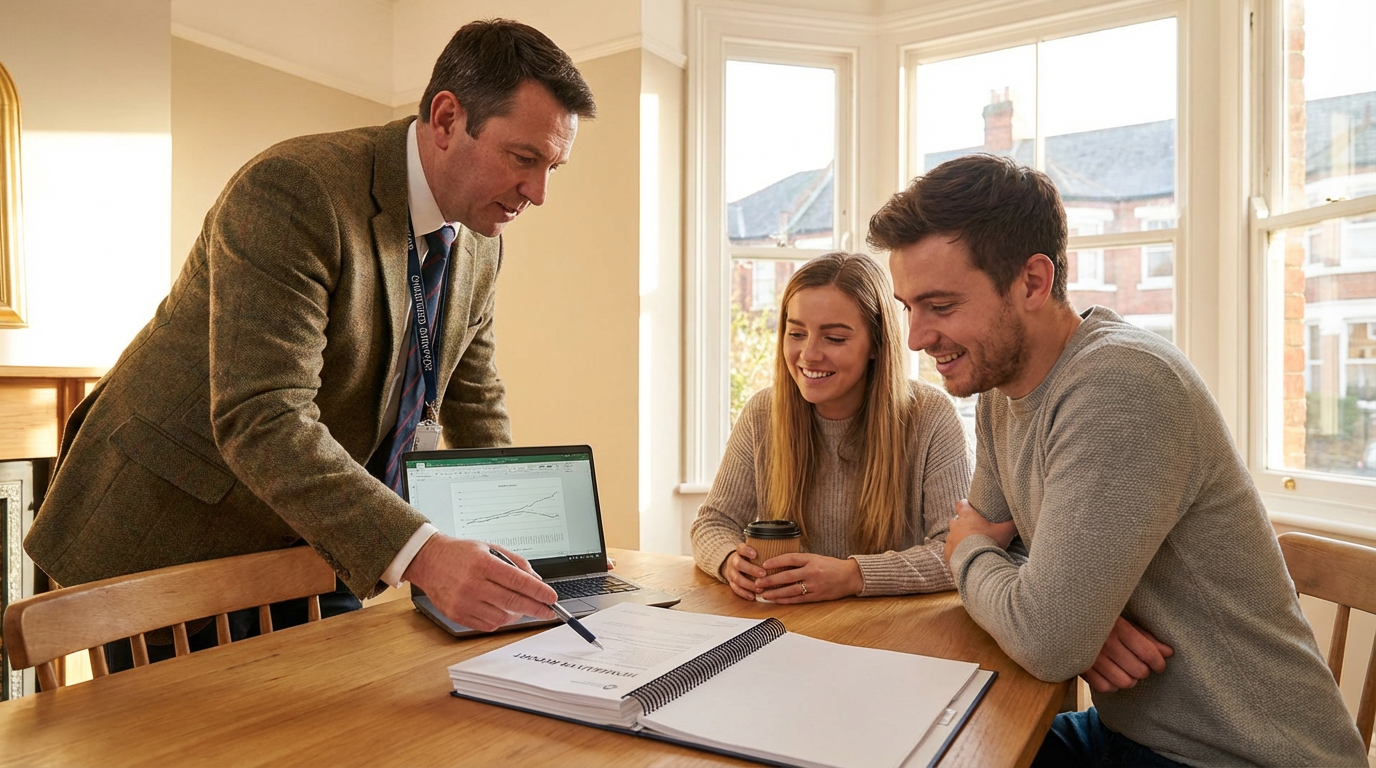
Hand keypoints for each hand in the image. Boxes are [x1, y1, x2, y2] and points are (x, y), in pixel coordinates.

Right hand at [402, 534, 556, 630]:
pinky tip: (503, 610)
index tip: (551, 597)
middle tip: (548, 611)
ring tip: (521, 607)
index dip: (538, 591)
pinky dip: (500, 620)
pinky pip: (487, 625)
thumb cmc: (461, 554)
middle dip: (536, 608)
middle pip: (512, 601)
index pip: (517, 581)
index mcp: (482, 563)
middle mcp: (472, 583)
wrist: (429, 561)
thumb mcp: (490, 548)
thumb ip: (516, 563)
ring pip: (502, 617)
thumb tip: (537, 581)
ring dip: (517, 614)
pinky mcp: (456, 615)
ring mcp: (463, 601)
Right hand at [721, 543, 766, 600]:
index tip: (755, 554)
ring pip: (736, 578)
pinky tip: (753, 597)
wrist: (734, 566)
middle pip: (739, 564)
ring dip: (748, 584)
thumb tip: (784, 550)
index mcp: (740, 551)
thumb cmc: (751, 559)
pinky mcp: (731, 583)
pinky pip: (735, 589)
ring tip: (760, 589)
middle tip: (763, 574)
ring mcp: (731, 572)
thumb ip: (765, 552)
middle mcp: (734, 561)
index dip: (747, 551)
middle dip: (751, 569)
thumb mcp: (755, 552)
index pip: (741, 548)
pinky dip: (744, 593)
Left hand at [754, 553, 862, 603]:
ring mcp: (814, 585)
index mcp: (812, 559)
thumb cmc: (832, 566)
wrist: (850, 576)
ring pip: (790, 590)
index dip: (775, 562)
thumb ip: (801, 561)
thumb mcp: (816, 558)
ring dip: (775, 593)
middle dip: (770, 580)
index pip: (790, 558)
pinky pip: (798, 599)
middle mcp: (812, 572)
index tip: (764, 565)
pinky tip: (776, 600)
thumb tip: (781, 563)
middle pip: (787, 576)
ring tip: (764, 594)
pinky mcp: (817, 596)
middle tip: (758, 583)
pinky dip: (786, 599)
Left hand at [944, 499, 1017, 564]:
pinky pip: (950, 550)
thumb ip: (1011, 522)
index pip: (961, 504)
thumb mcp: (1005, 531)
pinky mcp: (947, 553)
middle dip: (962, 524)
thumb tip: (1019, 516)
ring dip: (959, 539)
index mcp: (967, 516)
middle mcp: (955, 526)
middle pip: (956, 520)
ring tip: (970, 545)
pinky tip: (965, 557)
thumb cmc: (989, 543)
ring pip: (952, 535)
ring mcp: (950, 539)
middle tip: (974, 530)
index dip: (966, 506)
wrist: (976, 563)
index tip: (971, 509)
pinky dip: (956, 552)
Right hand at [1081, 617, 1173, 692]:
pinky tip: (1110, 675)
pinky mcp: (1081, 668)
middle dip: (1143, 670)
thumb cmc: (1102, 621)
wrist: (1068, 617)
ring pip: (1124, 682)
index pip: (1147, 653)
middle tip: (1138, 664)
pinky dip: (1111, 685)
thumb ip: (1147, 637)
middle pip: (1139, 670)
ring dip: (1129, 679)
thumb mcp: (1125, 622)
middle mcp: (1106, 643)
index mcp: (1118, 628)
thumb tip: (1168, 653)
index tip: (1159, 665)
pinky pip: (1105, 687)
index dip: (1158, 663)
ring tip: (1125, 670)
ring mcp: (1092, 657)